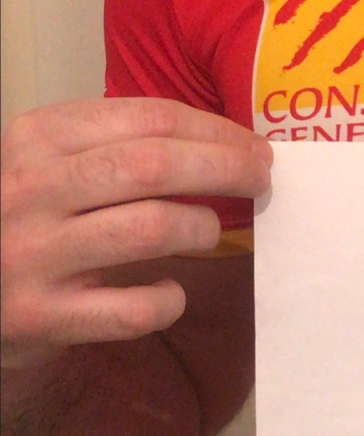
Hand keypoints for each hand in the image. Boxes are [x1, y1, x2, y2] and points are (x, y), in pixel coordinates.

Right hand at [2, 97, 271, 374]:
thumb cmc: (32, 213)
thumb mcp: (52, 159)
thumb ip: (117, 141)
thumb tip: (226, 141)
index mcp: (37, 136)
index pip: (149, 119)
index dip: (215, 130)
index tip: (253, 146)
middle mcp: (30, 190)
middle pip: (156, 167)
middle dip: (225, 168)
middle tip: (260, 178)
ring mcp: (34, 254)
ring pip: (151, 228)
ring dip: (201, 227)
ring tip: (209, 230)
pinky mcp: (42, 316)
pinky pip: (133, 308)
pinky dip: (168, 300)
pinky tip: (170, 292)